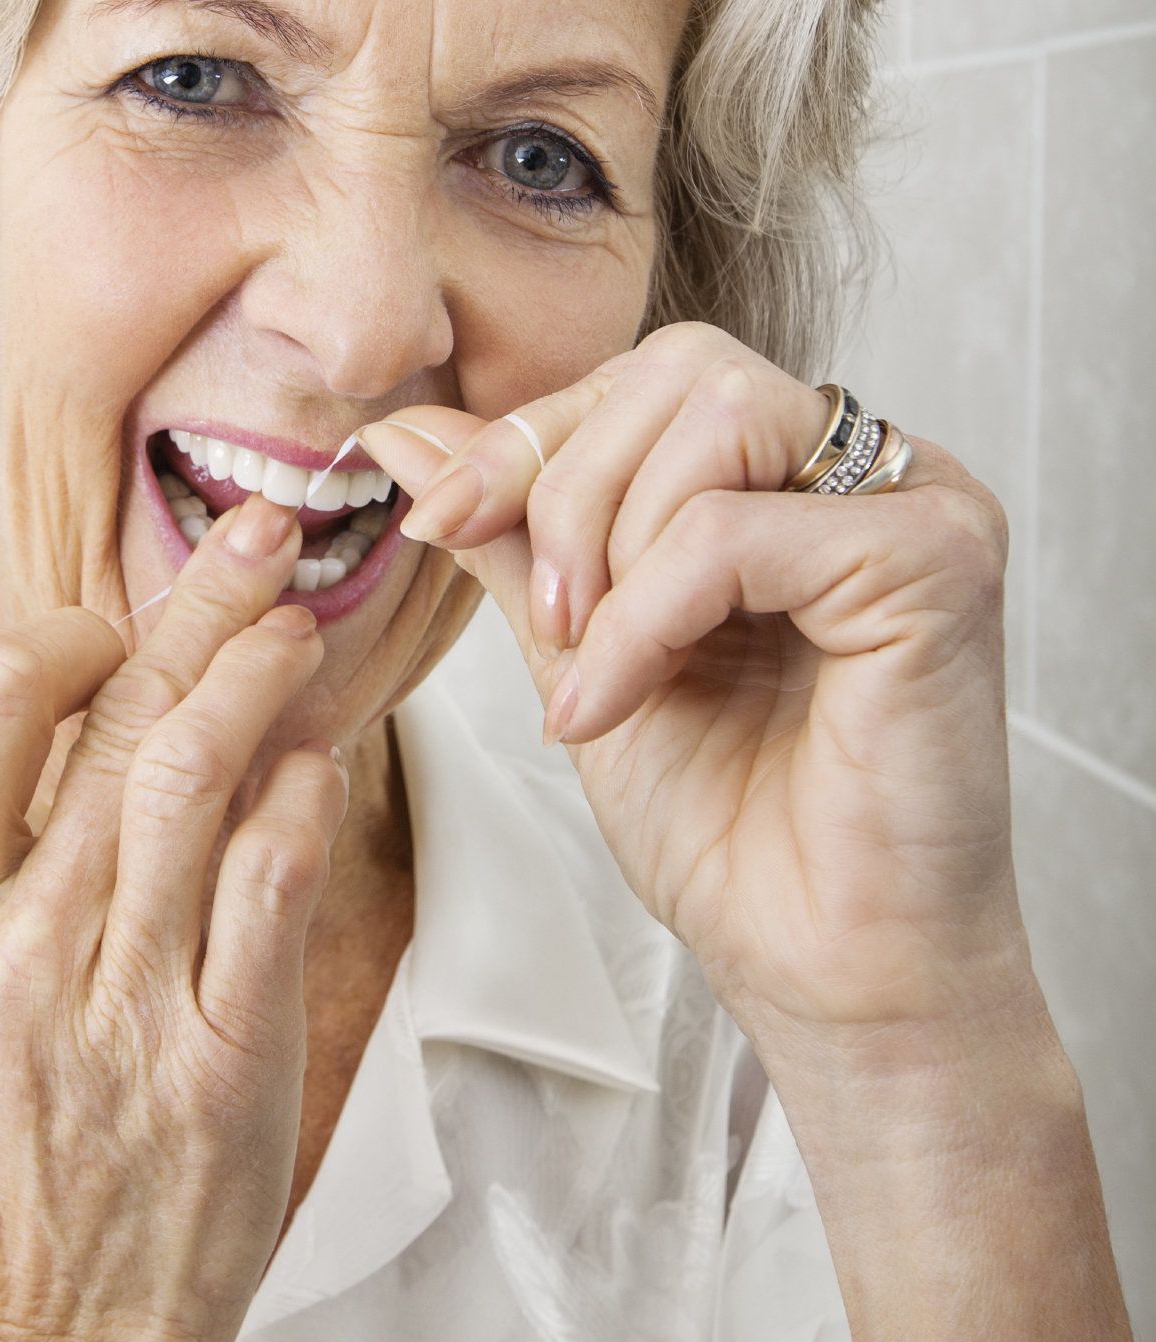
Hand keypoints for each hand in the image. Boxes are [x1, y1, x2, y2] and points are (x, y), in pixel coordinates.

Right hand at [0, 492, 347, 1341]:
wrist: (49, 1336)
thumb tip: (3, 697)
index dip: (64, 633)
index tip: (110, 622)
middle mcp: (11, 959)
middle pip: (117, 721)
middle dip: (200, 602)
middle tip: (261, 529)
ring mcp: (123, 1013)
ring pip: (200, 784)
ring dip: (261, 677)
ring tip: (296, 622)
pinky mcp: (225, 1063)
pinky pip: (274, 889)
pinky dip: (303, 800)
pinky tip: (321, 756)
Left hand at [360, 324, 1031, 1056]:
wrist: (825, 972)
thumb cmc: (733, 829)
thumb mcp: (584, 649)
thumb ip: (512, 532)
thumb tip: (403, 429)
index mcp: (803, 474)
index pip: (653, 377)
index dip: (533, 438)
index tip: (439, 520)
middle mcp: (875, 469)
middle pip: (683, 369)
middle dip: (567, 484)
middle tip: (546, 620)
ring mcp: (923, 504)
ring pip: (715, 418)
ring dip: (611, 550)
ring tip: (593, 672)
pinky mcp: (939, 564)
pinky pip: (740, 529)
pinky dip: (649, 616)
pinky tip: (619, 704)